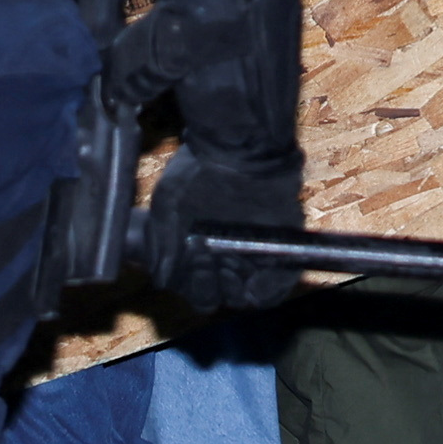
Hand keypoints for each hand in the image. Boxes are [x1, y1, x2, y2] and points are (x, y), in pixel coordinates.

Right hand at [139, 146, 307, 313]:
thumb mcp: (168, 205)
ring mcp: (254, 255)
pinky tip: (253, 282)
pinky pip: (277, 286)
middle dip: (208, 287)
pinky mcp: (281, 249)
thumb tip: (162, 278)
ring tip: (227, 265)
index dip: (192, 287)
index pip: (196, 291)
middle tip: (205, 259)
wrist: (240, 147)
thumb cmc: (200, 171)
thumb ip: (161, 245)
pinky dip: (267, 291)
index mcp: (198, 250)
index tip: (190, 261)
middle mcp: (225, 257)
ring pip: (246, 295)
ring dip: (234, 291)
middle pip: (219, 296)